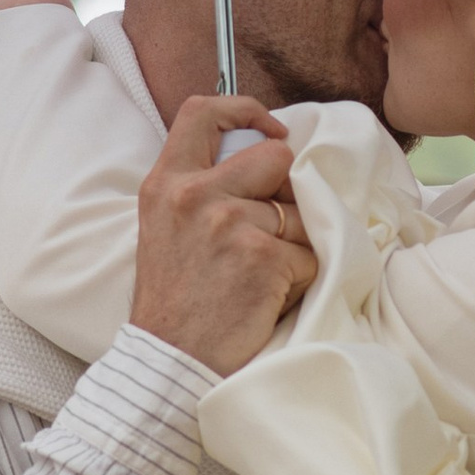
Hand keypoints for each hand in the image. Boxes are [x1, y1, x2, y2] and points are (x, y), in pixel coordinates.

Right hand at [128, 95, 312, 375]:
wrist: (169, 362)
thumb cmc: (173, 301)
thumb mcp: (164, 228)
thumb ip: (200, 188)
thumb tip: (262, 159)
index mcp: (166, 183)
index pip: (203, 113)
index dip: (246, 112)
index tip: (270, 133)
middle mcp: (195, 195)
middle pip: (275, 156)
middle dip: (286, 190)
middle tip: (271, 227)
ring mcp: (230, 224)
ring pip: (300, 213)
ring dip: (294, 245)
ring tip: (260, 276)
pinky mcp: (264, 258)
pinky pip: (310, 255)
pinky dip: (299, 279)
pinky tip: (266, 298)